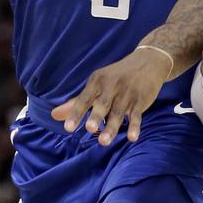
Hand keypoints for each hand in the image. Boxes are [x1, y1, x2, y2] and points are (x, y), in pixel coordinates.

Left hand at [51, 47, 171, 144]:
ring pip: (119, 112)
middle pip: (102, 104)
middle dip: (96, 116)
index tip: (68, 128)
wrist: (148, 61)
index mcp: (97, 81)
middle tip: (89, 129)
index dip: (76, 113)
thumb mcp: (97, 84)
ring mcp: (127, 92)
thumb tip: (54, 116)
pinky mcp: (141, 99)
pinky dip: (135, 126)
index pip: (84, 99)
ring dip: (112, 127)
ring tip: (104, 141)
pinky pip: (137, 114)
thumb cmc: (117, 76)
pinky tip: (132, 138)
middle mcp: (112, 85)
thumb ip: (77, 102)